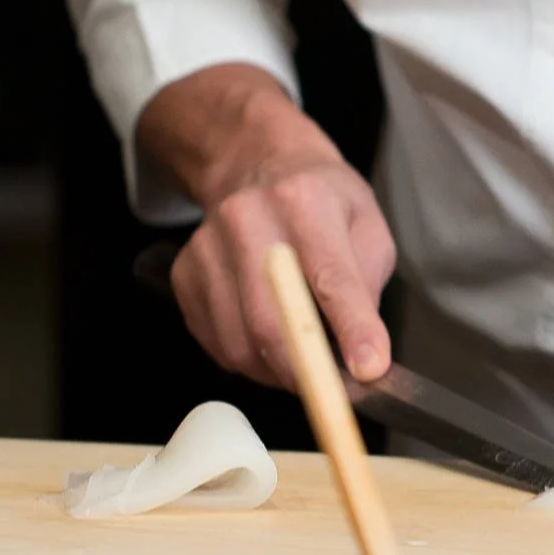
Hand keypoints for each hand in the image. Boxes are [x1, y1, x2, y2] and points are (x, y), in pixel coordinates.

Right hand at [139, 63, 396, 386]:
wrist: (256, 165)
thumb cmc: (320, 200)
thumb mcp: (365, 225)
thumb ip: (368, 287)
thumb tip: (364, 356)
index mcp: (304, 198)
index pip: (330, 276)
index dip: (351, 328)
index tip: (369, 369)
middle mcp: (247, 218)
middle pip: (275, 322)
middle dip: (311, 373)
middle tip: (338, 388)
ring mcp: (207, 248)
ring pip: (243, 344)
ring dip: (281, 372)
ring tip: (306, 358)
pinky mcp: (184, 276)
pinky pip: (219, 345)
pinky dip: (251, 360)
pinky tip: (269, 338)